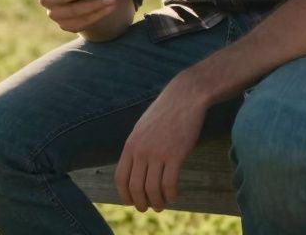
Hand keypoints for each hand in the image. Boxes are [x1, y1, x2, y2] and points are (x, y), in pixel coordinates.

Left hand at [115, 77, 206, 211]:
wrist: (185, 97)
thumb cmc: (165, 113)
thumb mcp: (142, 128)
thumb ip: (137, 147)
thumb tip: (135, 168)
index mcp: (130, 145)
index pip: (120, 178)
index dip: (125, 195)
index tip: (131, 202)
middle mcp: (141, 151)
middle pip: (136, 188)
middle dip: (141, 203)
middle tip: (148, 208)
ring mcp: (157, 153)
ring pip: (153, 189)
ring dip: (157, 202)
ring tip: (162, 205)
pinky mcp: (175, 155)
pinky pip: (170, 183)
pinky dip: (171, 194)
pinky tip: (174, 195)